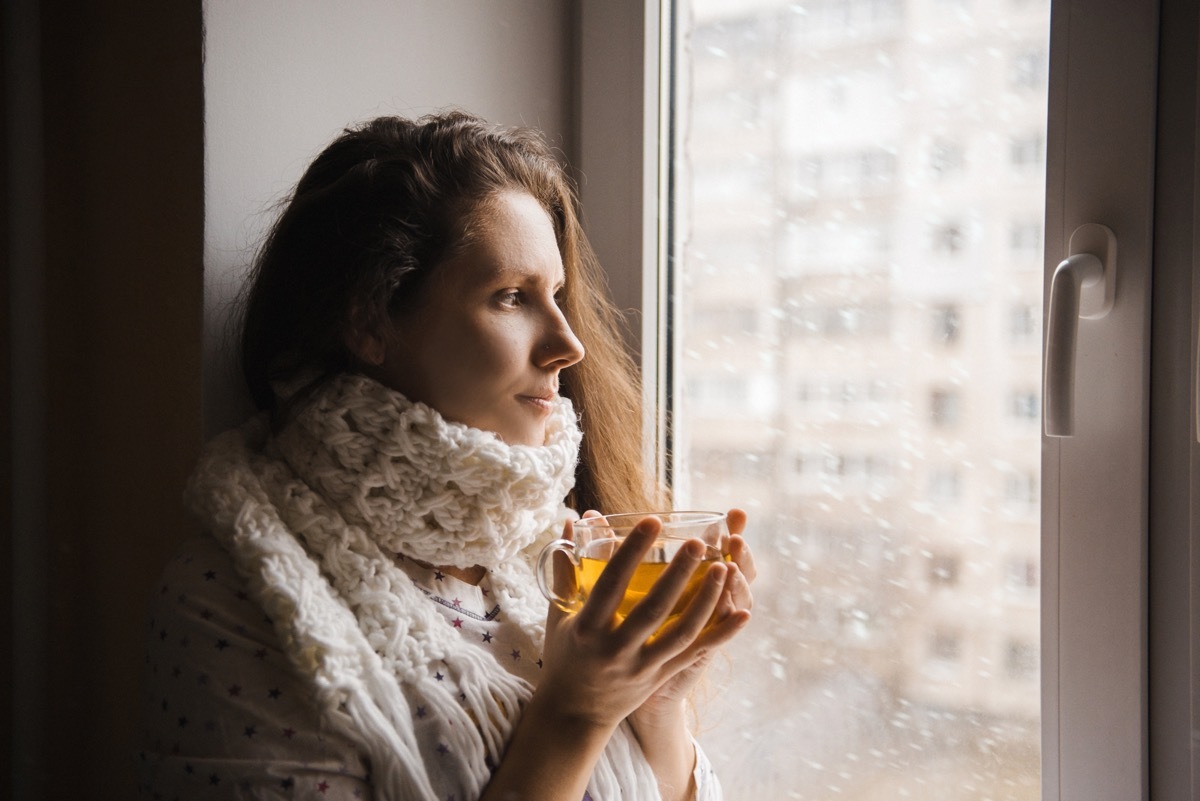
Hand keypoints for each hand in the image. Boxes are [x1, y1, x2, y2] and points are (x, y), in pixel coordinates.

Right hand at [536, 515, 750, 732]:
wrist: (574, 714)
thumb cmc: (565, 654)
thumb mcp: (558, 613)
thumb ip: (567, 567)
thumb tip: (574, 519)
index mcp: (587, 629)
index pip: (610, 584)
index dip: (631, 551)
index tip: (652, 521)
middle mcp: (616, 650)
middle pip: (653, 608)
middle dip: (678, 574)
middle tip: (699, 542)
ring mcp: (641, 667)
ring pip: (681, 633)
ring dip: (706, 600)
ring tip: (724, 567)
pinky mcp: (660, 678)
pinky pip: (695, 654)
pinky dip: (721, 634)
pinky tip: (743, 614)